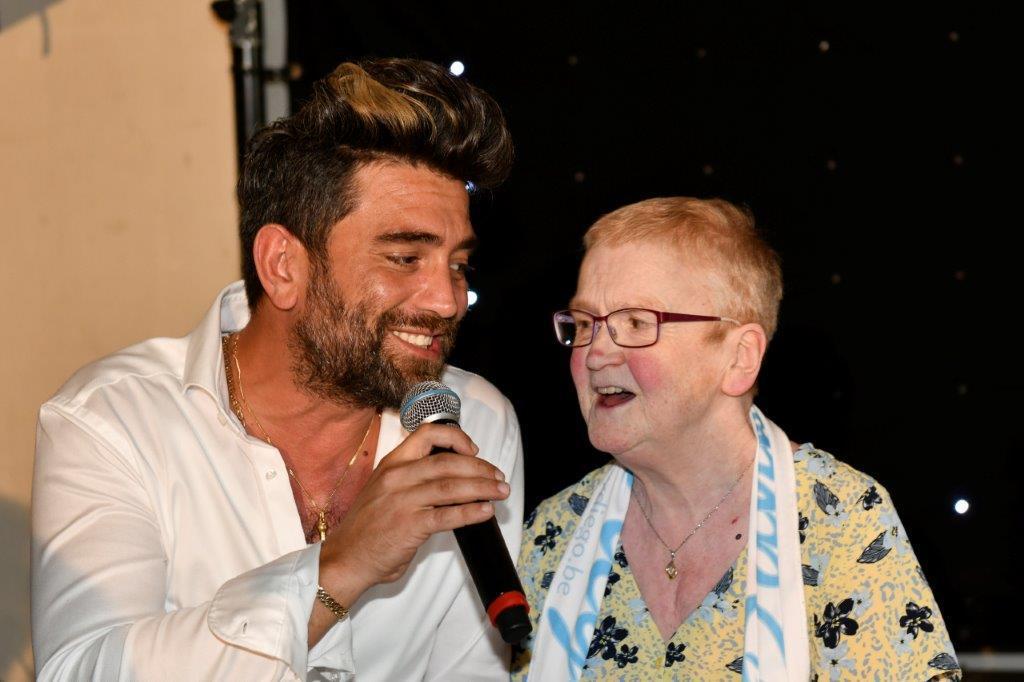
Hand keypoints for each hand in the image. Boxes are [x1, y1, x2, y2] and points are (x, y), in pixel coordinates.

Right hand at [317, 423, 508, 599]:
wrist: (344, 558)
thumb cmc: (367, 528)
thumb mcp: (384, 490)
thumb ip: (413, 480)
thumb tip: (453, 480)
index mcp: (392, 463)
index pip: (427, 434)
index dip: (457, 438)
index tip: (473, 449)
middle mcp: (397, 477)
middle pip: (449, 462)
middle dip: (480, 468)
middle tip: (498, 477)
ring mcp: (403, 500)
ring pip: (453, 485)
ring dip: (483, 488)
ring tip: (501, 492)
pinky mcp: (410, 525)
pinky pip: (449, 515)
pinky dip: (472, 512)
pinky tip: (486, 511)